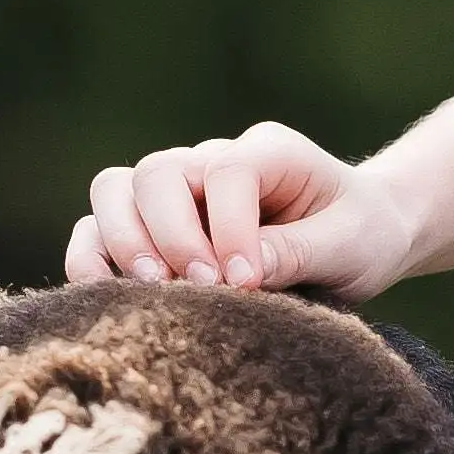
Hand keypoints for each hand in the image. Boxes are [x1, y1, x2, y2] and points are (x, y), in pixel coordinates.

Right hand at [64, 123, 414, 299]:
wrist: (360, 239)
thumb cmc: (361, 235)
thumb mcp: (351, 244)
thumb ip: (297, 251)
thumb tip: (238, 275)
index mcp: (268, 152)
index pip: (226, 171)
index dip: (229, 227)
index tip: (248, 281)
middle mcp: (210, 163)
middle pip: (155, 174)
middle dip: (169, 234)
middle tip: (198, 287)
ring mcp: (176, 194)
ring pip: (114, 192)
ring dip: (122, 244)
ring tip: (152, 293)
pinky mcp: (152, 231)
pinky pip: (97, 232)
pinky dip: (92, 262)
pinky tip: (113, 301)